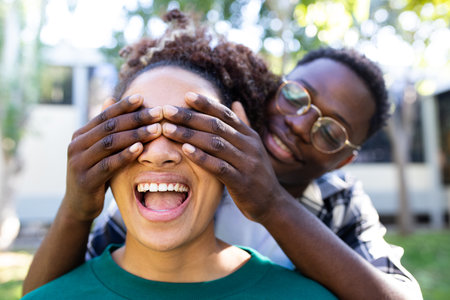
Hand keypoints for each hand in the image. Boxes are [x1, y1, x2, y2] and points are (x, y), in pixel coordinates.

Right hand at [62, 95, 162, 221]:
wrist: (79, 205)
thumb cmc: (96, 174)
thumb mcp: (100, 151)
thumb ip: (107, 129)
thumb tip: (111, 98)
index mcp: (80, 135)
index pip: (105, 115)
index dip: (124, 106)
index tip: (143, 97)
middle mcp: (76, 145)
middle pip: (110, 127)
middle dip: (136, 118)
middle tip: (158, 112)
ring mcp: (79, 163)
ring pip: (110, 143)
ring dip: (136, 135)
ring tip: (156, 129)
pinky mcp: (85, 180)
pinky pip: (108, 164)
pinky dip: (125, 155)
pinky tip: (140, 148)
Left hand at [161, 92, 282, 221]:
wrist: (272, 203)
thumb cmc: (256, 174)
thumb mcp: (253, 147)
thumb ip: (243, 125)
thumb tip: (235, 102)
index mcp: (249, 135)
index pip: (225, 114)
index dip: (206, 104)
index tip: (186, 95)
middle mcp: (249, 145)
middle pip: (216, 126)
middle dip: (190, 117)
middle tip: (167, 110)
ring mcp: (246, 163)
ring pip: (215, 143)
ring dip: (189, 135)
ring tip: (168, 129)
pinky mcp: (241, 182)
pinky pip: (219, 166)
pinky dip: (201, 157)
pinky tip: (185, 150)